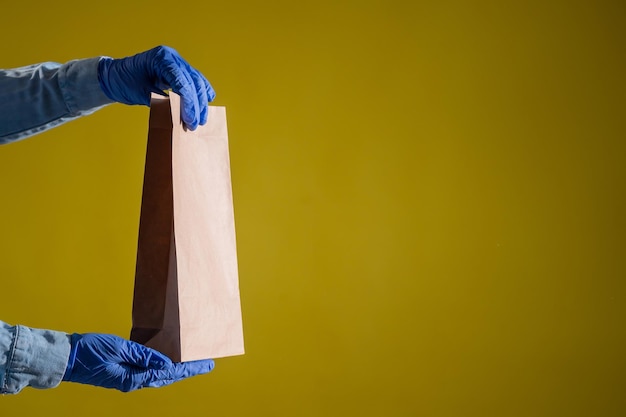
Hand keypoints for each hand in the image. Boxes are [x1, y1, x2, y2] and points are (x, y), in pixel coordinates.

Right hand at [62, 333, 214, 391]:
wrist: (66, 358)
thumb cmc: (89, 351)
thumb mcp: (119, 348)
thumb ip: (143, 356)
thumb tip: (166, 364)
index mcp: (132, 377)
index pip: (168, 373)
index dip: (189, 368)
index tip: (206, 364)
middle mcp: (132, 381)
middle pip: (167, 377)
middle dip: (187, 370)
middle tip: (206, 364)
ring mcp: (127, 379)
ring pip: (158, 376)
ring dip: (176, 371)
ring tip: (192, 365)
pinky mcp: (122, 374)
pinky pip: (147, 372)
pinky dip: (161, 369)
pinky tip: (167, 364)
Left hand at [97, 45, 214, 129]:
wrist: (114, 76)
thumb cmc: (123, 82)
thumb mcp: (140, 93)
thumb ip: (159, 101)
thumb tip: (178, 115)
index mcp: (161, 58)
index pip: (182, 81)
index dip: (188, 102)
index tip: (190, 120)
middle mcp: (172, 57)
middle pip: (194, 81)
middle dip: (196, 105)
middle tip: (195, 124)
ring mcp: (177, 62)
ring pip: (198, 81)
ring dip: (201, 102)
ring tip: (201, 119)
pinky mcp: (179, 70)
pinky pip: (195, 81)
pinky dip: (201, 94)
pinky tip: (203, 106)